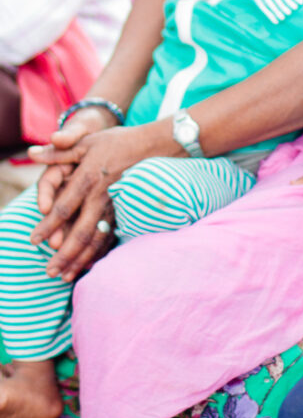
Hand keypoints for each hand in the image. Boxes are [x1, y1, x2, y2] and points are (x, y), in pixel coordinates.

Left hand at [28, 124, 147, 276]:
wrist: (153, 144)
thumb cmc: (116, 141)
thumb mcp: (86, 141)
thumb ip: (58, 151)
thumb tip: (32, 153)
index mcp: (88, 179)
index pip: (64, 208)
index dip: (47, 225)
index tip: (34, 240)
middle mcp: (101, 196)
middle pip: (81, 231)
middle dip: (64, 254)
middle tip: (49, 272)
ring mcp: (116, 206)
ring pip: (97, 238)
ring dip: (81, 259)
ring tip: (66, 276)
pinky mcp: (126, 210)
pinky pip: (112, 236)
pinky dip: (100, 253)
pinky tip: (89, 265)